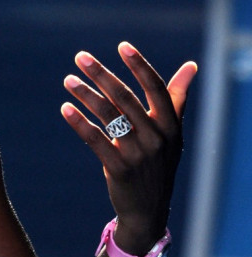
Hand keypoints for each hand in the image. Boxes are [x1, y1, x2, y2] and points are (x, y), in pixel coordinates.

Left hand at [61, 42, 196, 253]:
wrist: (148, 210)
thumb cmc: (158, 164)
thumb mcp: (172, 134)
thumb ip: (177, 99)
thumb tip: (191, 66)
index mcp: (171, 125)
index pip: (155, 88)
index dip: (139, 65)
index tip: (122, 46)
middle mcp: (156, 137)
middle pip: (125, 97)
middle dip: (101, 74)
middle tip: (81, 57)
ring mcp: (138, 154)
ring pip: (108, 116)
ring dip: (85, 94)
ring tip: (68, 80)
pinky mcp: (118, 169)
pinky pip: (95, 140)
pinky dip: (79, 123)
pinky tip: (65, 108)